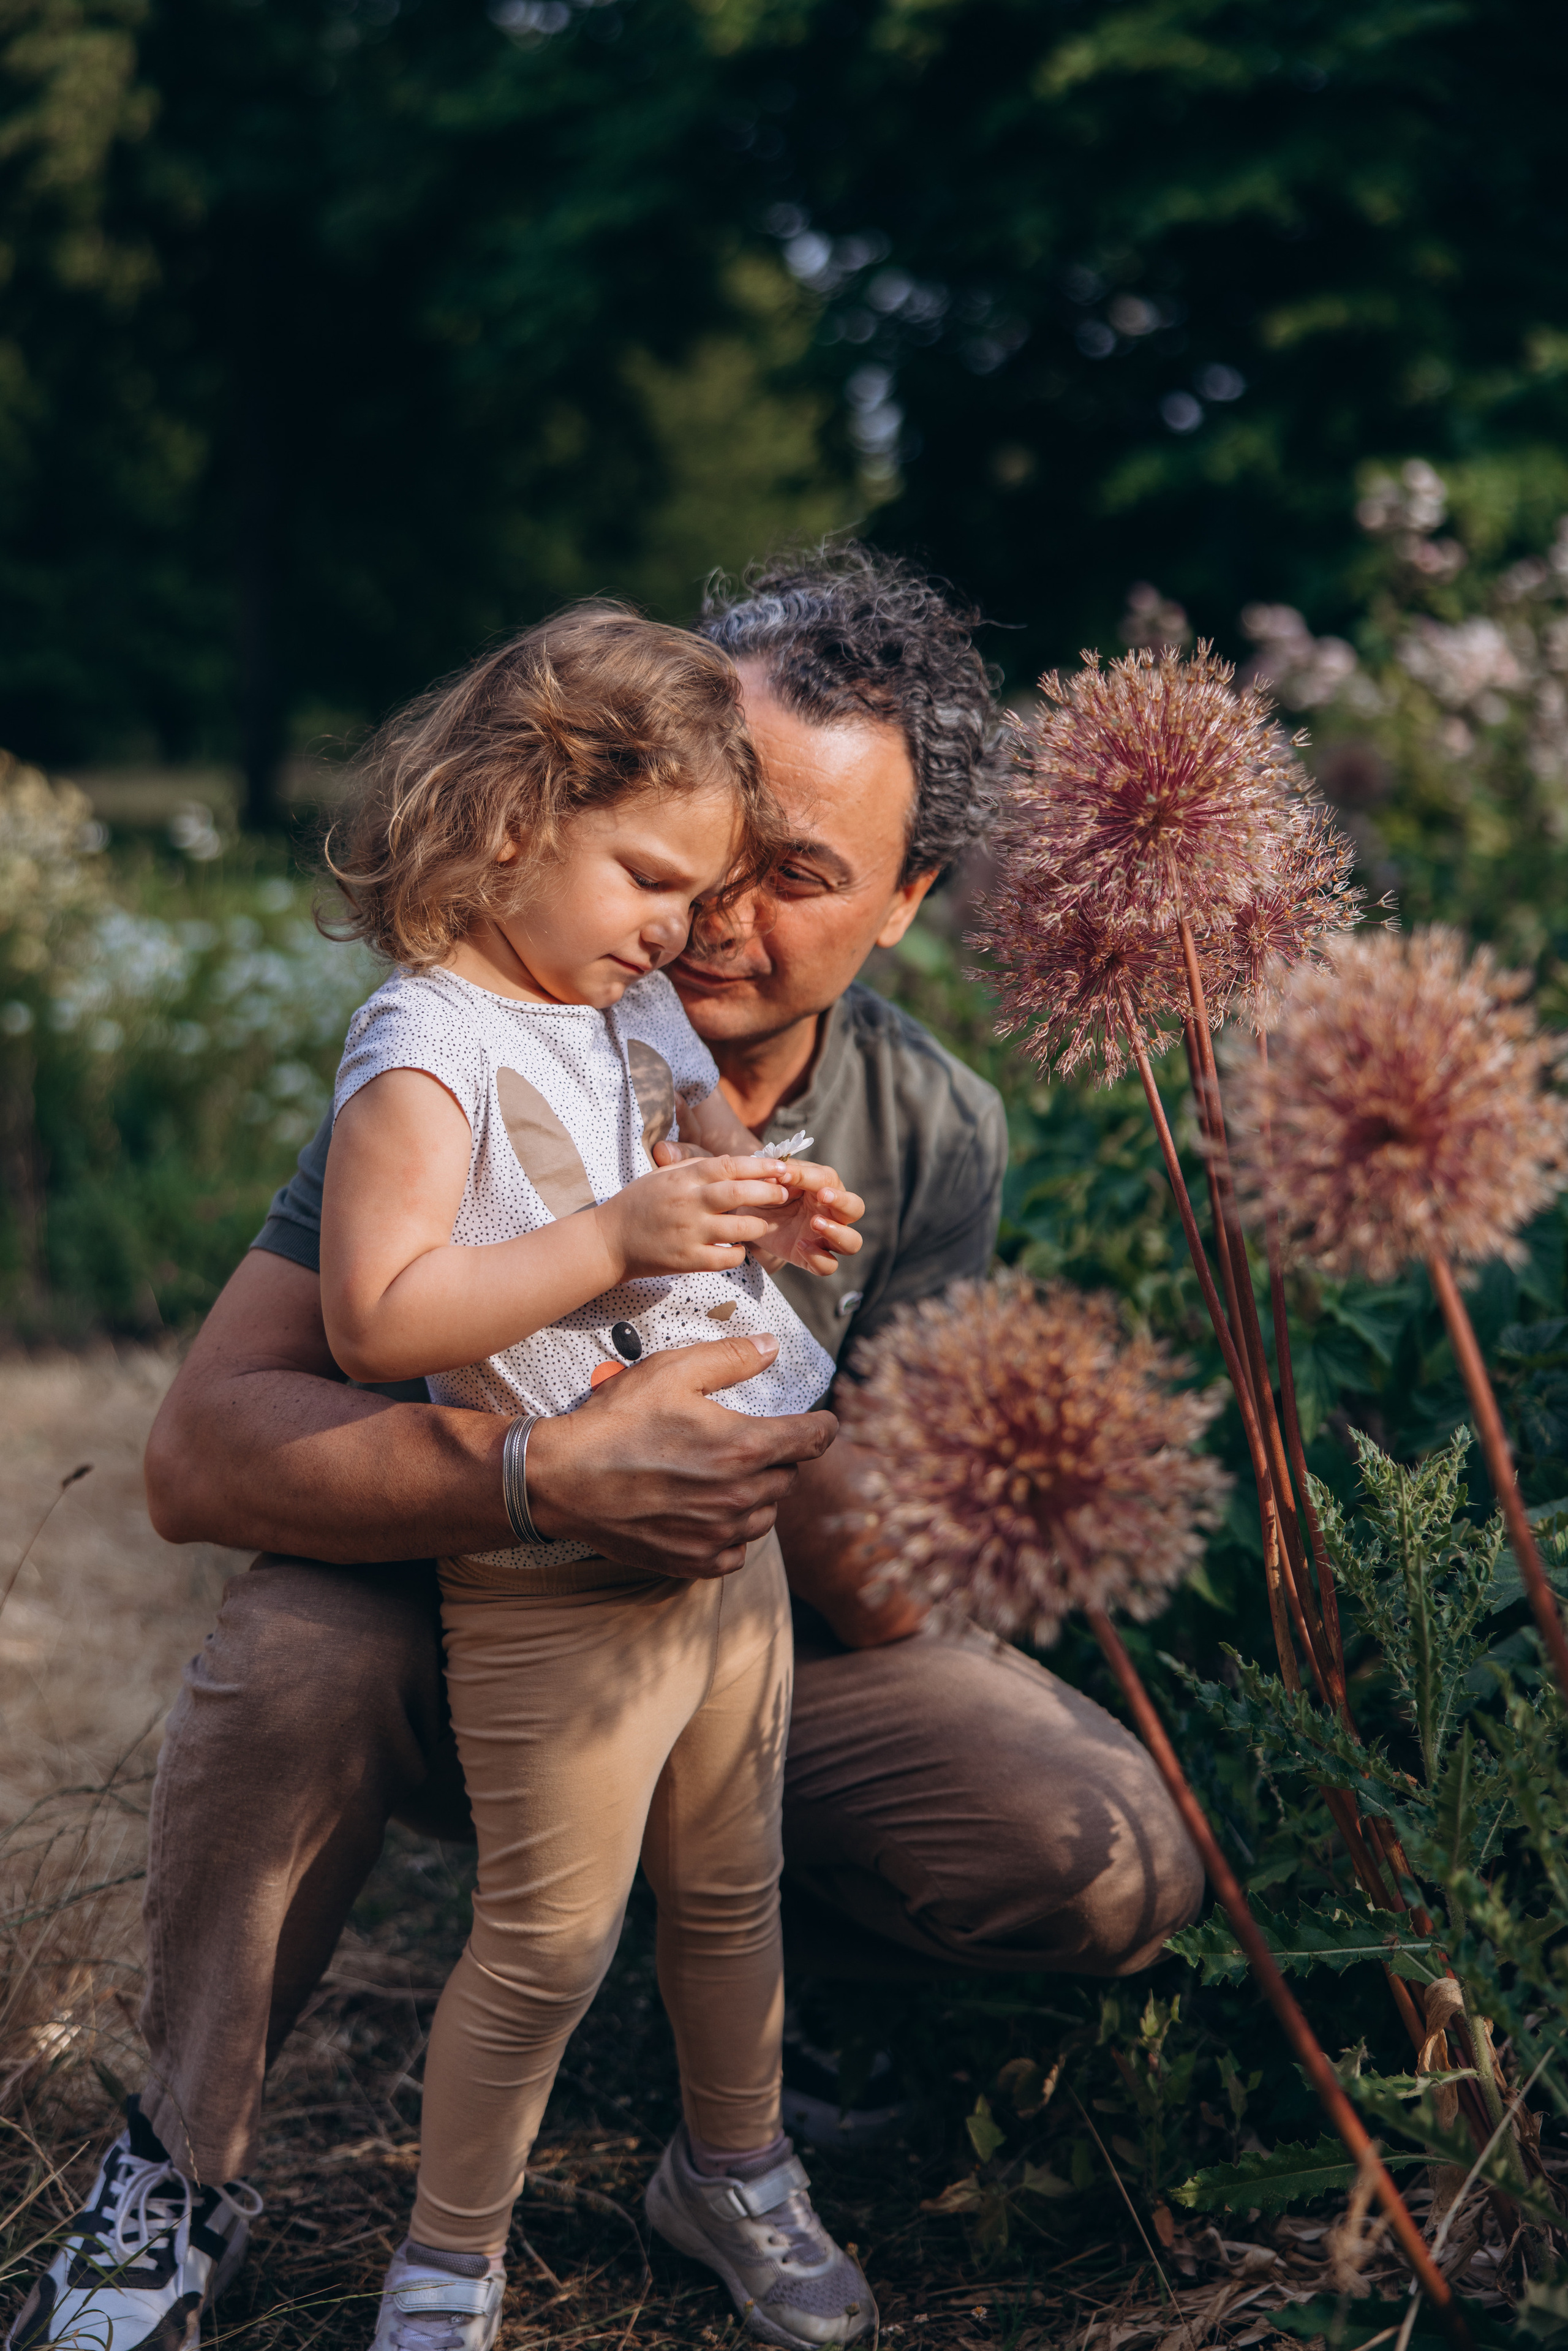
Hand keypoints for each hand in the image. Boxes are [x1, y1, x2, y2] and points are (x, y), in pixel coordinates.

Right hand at [525, 1332, 838, 1574]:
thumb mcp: (672, 1371)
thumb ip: (731, 1358)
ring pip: (765, 1514)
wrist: (563, 1479)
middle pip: (789, 1477)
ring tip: (724, 1475)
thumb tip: (772, 1348)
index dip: (821, 1426)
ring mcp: (718, 1534)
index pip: (812, 1440)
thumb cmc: (614, 1423)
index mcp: (743, 1447)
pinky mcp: (695, 1560)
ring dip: (756, 1494)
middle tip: (748, 1441)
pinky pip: (736, 1551)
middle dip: (778, 1457)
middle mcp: (739, 1496)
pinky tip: (708, 1511)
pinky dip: (731, 1532)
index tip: (821, 1423)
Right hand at [594, 1153, 856, 1279]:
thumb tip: (732, 1161)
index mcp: (683, 1178)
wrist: (609, 1241)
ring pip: (738, 1228)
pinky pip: (726, 1258)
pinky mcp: (687, 1260)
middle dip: (767, 1193)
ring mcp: (688, 1233)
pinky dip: (738, 1253)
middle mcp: (688, 1203)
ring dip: (758, 1225)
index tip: (781, 1167)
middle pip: (737, 1194)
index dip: (759, 1165)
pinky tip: (739, 1248)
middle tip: (784, 1194)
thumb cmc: (638, 1204)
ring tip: (766, 1224)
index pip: (728, 1165)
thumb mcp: (663, 1175)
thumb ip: (694, 1166)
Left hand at [743, 1157, 865, 1275]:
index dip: (808, 1177)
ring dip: (837, 1232)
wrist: (750, 1222)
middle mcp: (832, 1214)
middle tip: (823, 1196)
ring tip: (814, 1223)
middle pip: (856, 1208)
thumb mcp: (767, 1182)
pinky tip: (800, 1245)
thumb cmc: (766, 1196)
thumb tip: (779, 1172)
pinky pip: (829, 1265)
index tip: (785, 1175)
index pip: (827, 1179)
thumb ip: (776, 1175)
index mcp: (824, 1188)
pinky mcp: (813, 1259)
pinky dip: (818, 1258)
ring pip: (852, 1241)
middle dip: (842, 1201)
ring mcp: (825, 1238)